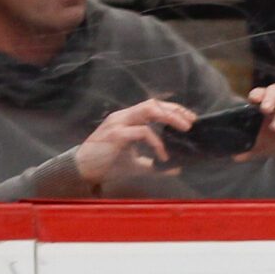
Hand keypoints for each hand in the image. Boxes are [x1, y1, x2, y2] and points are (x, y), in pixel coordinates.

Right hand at [73, 99, 189, 188]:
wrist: (83, 170)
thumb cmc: (108, 164)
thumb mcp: (136, 164)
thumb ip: (154, 163)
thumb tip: (176, 168)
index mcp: (128, 119)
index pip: (153, 106)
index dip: (173, 109)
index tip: (191, 118)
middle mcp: (123, 117)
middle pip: (153, 104)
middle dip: (175, 111)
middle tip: (191, 123)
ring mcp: (118, 123)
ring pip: (148, 110)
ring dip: (169, 118)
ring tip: (184, 130)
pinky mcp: (116, 134)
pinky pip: (142, 132)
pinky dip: (156, 142)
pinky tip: (163, 156)